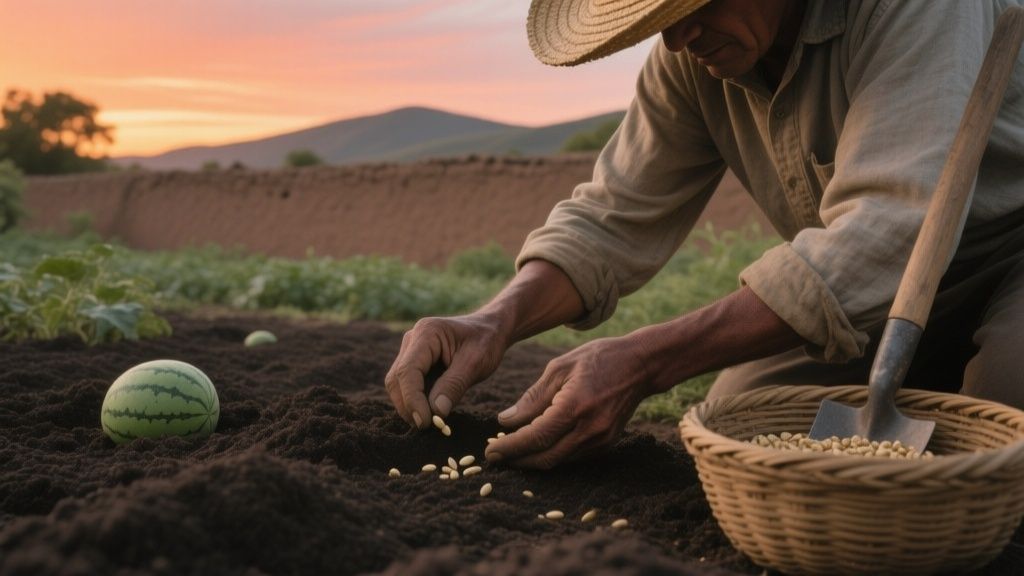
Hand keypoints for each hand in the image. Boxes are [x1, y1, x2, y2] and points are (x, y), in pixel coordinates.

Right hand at [385, 314, 507, 428]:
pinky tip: (431, 413)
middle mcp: (412, 340)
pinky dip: (416, 402)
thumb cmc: (486, 341)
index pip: (408, 371)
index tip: (425, 422)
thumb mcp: (476, 363)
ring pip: (398, 384)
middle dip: (408, 406)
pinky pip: (408, 385)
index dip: (412, 400)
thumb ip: (454, 386)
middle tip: (427, 427)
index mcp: (427, 333)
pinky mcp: (415, 362)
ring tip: (431, 422)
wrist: (490, 329)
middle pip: (397, 379)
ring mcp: (411, 351)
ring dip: (410, 406)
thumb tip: (436, 413)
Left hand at [484, 335, 654, 468]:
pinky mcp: (607, 444)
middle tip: (495, 457)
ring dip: (533, 459)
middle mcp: (589, 429)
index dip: (510, 448)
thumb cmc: (598, 359)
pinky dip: (552, 454)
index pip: (535, 437)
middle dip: (517, 461)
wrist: (641, 365)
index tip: (490, 452)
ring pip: (558, 461)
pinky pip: (572, 457)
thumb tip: (505, 421)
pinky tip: (537, 446)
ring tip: (512, 451)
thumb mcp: (560, 368)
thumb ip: (532, 398)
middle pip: (545, 457)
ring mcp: (601, 440)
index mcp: (575, 407)